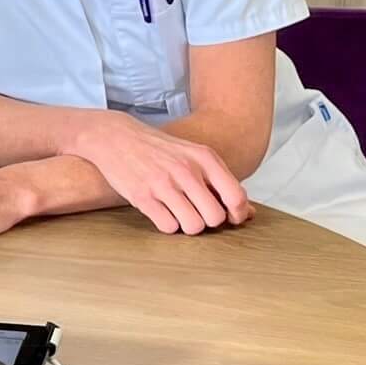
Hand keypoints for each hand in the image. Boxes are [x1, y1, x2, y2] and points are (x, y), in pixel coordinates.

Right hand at [66, 111, 251, 234]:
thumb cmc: (160, 150)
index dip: (237, 214)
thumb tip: (248, 213)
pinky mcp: (142, 196)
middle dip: (208, 221)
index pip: (235, 196)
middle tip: (197, 212)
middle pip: (215, 217)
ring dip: (188, 225)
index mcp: (204, 158)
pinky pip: (168, 227)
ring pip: (193, 226)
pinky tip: (162, 212)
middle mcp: (186, 170)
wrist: (117, 137)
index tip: (229, 217)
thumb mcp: (194, 155)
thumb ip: (220, 181)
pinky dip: (167, 225)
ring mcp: (163, 184)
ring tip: (179, 213)